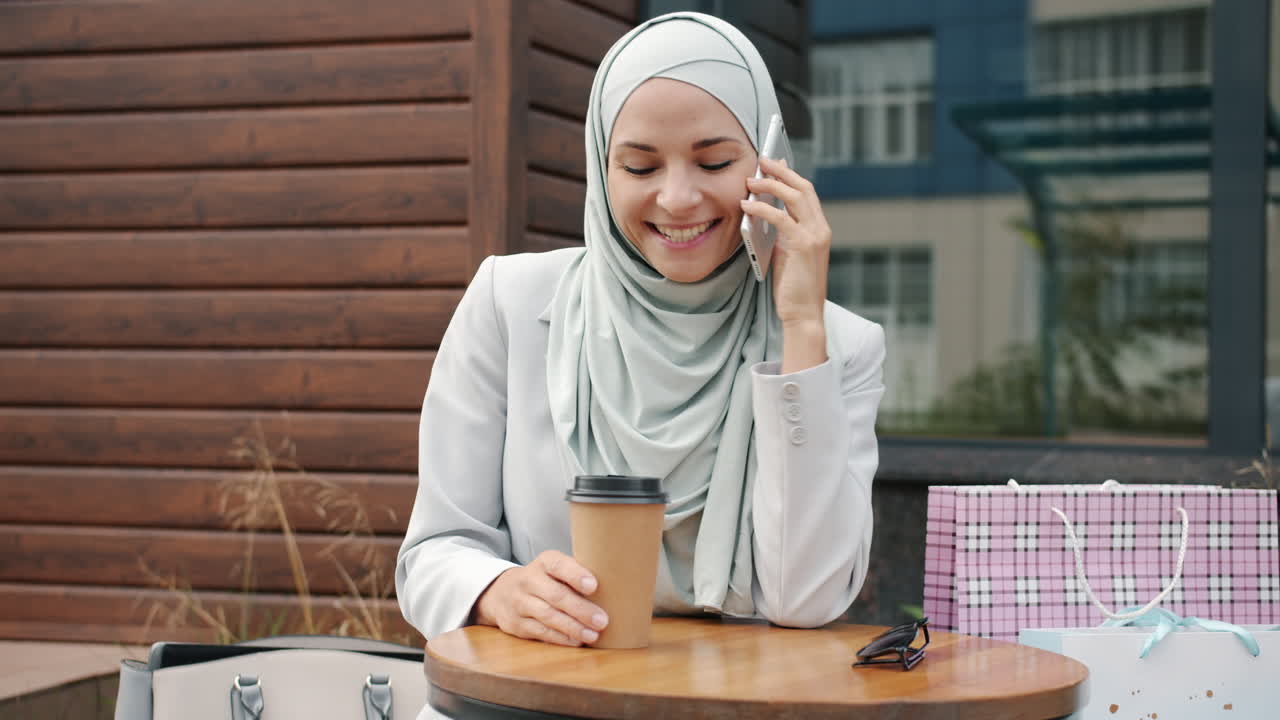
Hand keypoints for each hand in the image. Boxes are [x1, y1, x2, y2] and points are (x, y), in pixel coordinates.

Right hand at [472, 550, 608, 646]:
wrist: (501, 593)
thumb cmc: (544, 581)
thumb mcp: (555, 570)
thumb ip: (578, 575)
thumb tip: (619, 586)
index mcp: (544, 562)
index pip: (558, 565)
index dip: (576, 574)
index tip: (594, 586)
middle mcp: (528, 580)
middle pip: (556, 595)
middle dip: (581, 609)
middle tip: (603, 620)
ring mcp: (520, 603)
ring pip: (548, 616)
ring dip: (573, 628)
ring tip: (593, 635)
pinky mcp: (516, 625)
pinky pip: (541, 632)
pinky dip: (561, 638)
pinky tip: (576, 641)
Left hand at [741, 156, 829, 370]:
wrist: (803, 314)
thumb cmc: (792, 287)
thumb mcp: (786, 253)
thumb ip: (780, 233)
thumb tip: (762, 212)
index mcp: (819, 229)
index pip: (806, 193)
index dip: (790, 175)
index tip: (774, 162)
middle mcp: (821, 228)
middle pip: (803, 187)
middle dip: (782, 171)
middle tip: (761, 160)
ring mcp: (815, 235)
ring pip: (794, 196)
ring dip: (770, 184)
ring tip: (750, 180)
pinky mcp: (803, 245)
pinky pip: (780, 217)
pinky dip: (762, 207)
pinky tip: (746, 205)